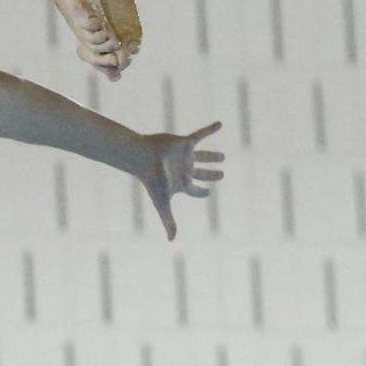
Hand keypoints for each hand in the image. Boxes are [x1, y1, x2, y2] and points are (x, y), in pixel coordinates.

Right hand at [137, 120, 224, 241]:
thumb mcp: (163, 203)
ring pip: (203, 156)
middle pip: (201, 174)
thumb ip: (168, 220)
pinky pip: (200, 134)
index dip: (202, 192)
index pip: (195, 190)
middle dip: (211, 175)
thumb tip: (172, 241)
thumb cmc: (152, 180)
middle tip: (221, 175)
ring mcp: (184, 155)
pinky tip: (221, 124)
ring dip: (213, 156)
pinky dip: (211, 129)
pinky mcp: (184, 142)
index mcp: (181, 183)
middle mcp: (184, 169)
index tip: (207, 193)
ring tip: (223, 157)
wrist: (142, 157)